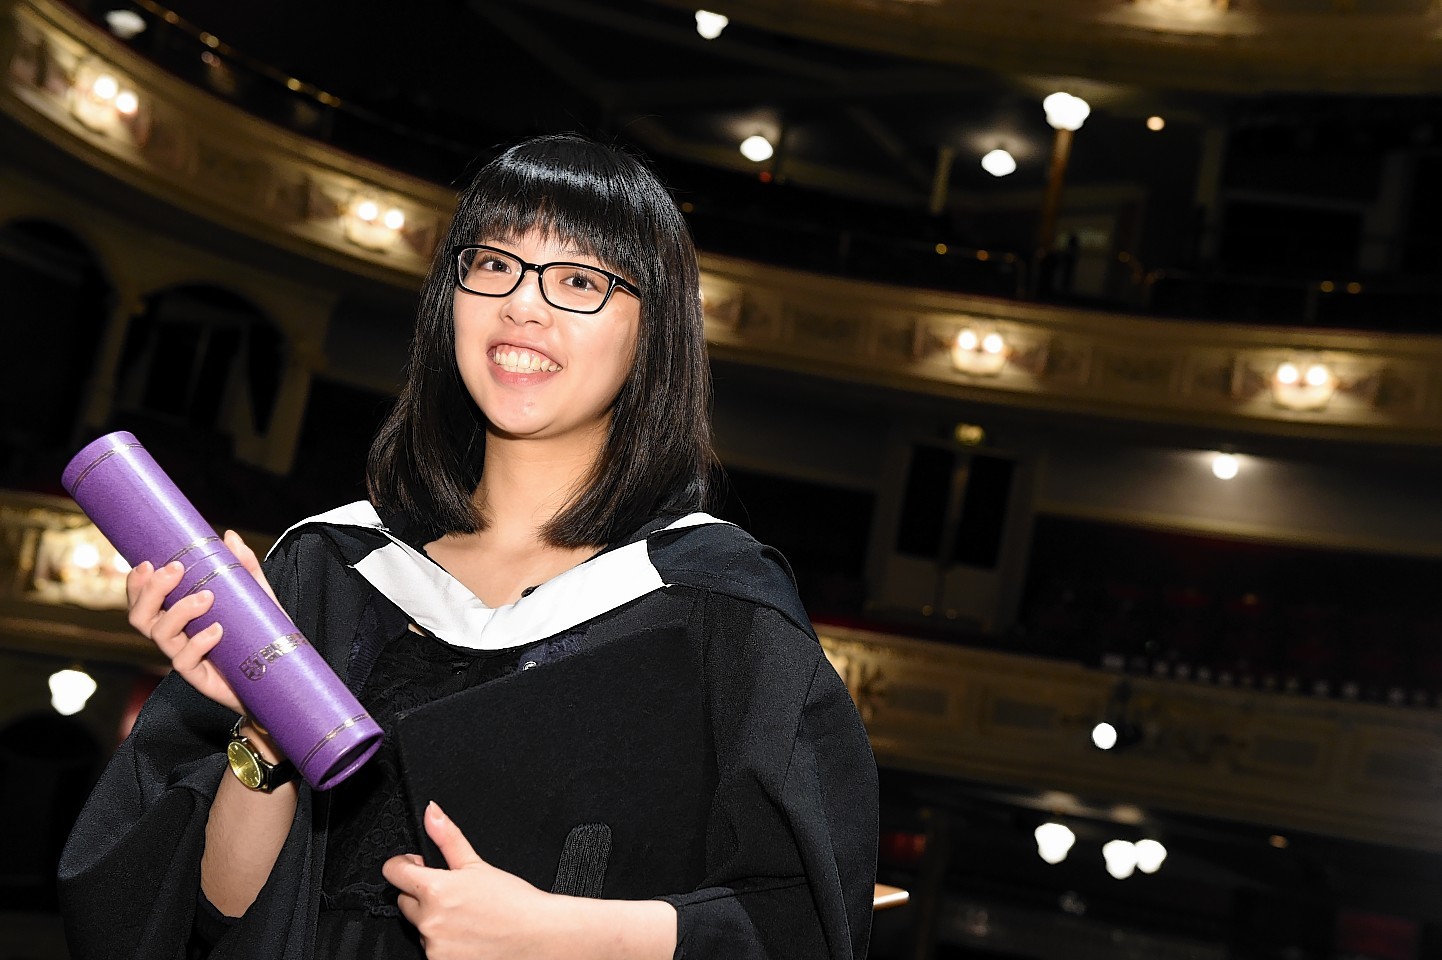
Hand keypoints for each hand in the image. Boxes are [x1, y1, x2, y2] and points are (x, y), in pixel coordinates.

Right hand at [126, 529, 276, 715]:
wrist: (277, 676)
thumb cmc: (259, 633)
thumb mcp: (255, 596)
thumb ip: (244, 568)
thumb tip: (230, 537)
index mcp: (179, 615)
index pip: (143, 599)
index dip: (137, 584)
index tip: (147, 563)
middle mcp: (175, 635)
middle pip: (140, 616)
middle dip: (151, 590)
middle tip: (175, 569)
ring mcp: (184, 656)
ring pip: (159, 635)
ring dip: (179, 611)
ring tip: (206, 597)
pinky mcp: (199, 677)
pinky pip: (185, 660)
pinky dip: (198, 642)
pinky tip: (217, 631)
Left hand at [383, 802, 556, 959]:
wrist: (537, 937)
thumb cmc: (514, 902)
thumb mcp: (478, 864)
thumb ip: (448, 837)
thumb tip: (432, 813)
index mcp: (435, 890)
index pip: (393, 872)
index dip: (404, 865)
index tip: (415, 865)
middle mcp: (429, 922)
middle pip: (405, 901)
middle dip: (422, 895)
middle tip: (454, 895)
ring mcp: (434, 947)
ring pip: (421, 927)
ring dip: (435, 921)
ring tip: (467, 918)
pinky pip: (432, 948)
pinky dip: (445, 943)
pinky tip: (467, 936)